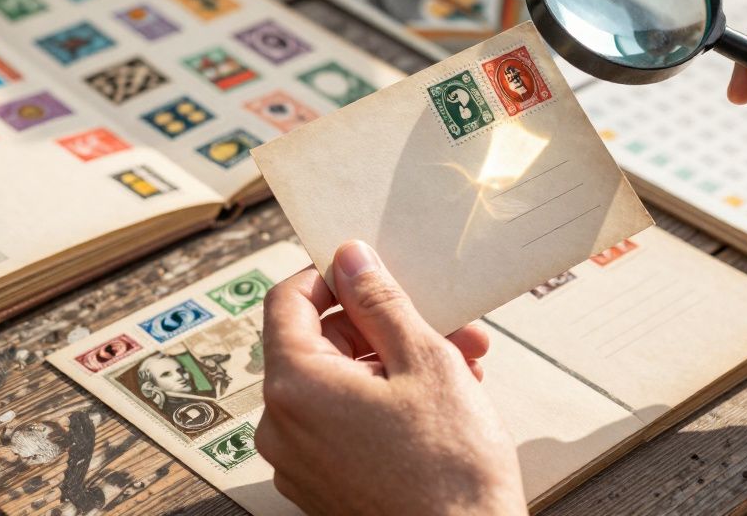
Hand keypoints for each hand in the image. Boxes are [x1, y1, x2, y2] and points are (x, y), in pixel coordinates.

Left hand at [257, 240, 525, 515]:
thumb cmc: (450, 471)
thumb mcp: (424, 361)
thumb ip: (380, 301)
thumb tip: (351, 259)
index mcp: (295, 387)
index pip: (287, 301)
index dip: (330, 277)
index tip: (369, 271)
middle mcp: (283, 427)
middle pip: (321, 345)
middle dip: (386, 327)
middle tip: (446, 324)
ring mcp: (301, 463)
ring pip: (342, 385)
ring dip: (398, 365)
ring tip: (463, 365)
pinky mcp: (324, 486)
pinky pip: (346, 423)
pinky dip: (387, 404)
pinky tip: (443, 402)